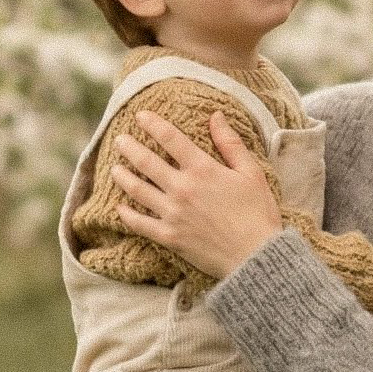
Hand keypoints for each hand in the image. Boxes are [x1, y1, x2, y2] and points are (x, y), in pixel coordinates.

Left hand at [111, 109, 282, 278]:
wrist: (257, 256)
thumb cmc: (258, 213)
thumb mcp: (251, 172)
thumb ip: (230, 143)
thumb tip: (215, 115)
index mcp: (202, 169)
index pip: (171, 138)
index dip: (153, 124)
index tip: (140, 115)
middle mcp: (182, 188)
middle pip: (147, 162)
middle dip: (130, 147)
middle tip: (119, 140)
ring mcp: (173, 213)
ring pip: (138, 190)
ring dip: (123, 177)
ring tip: (114, 168)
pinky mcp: (169, 237)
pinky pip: (140, 224)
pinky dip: (127, 215)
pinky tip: (119, 207)